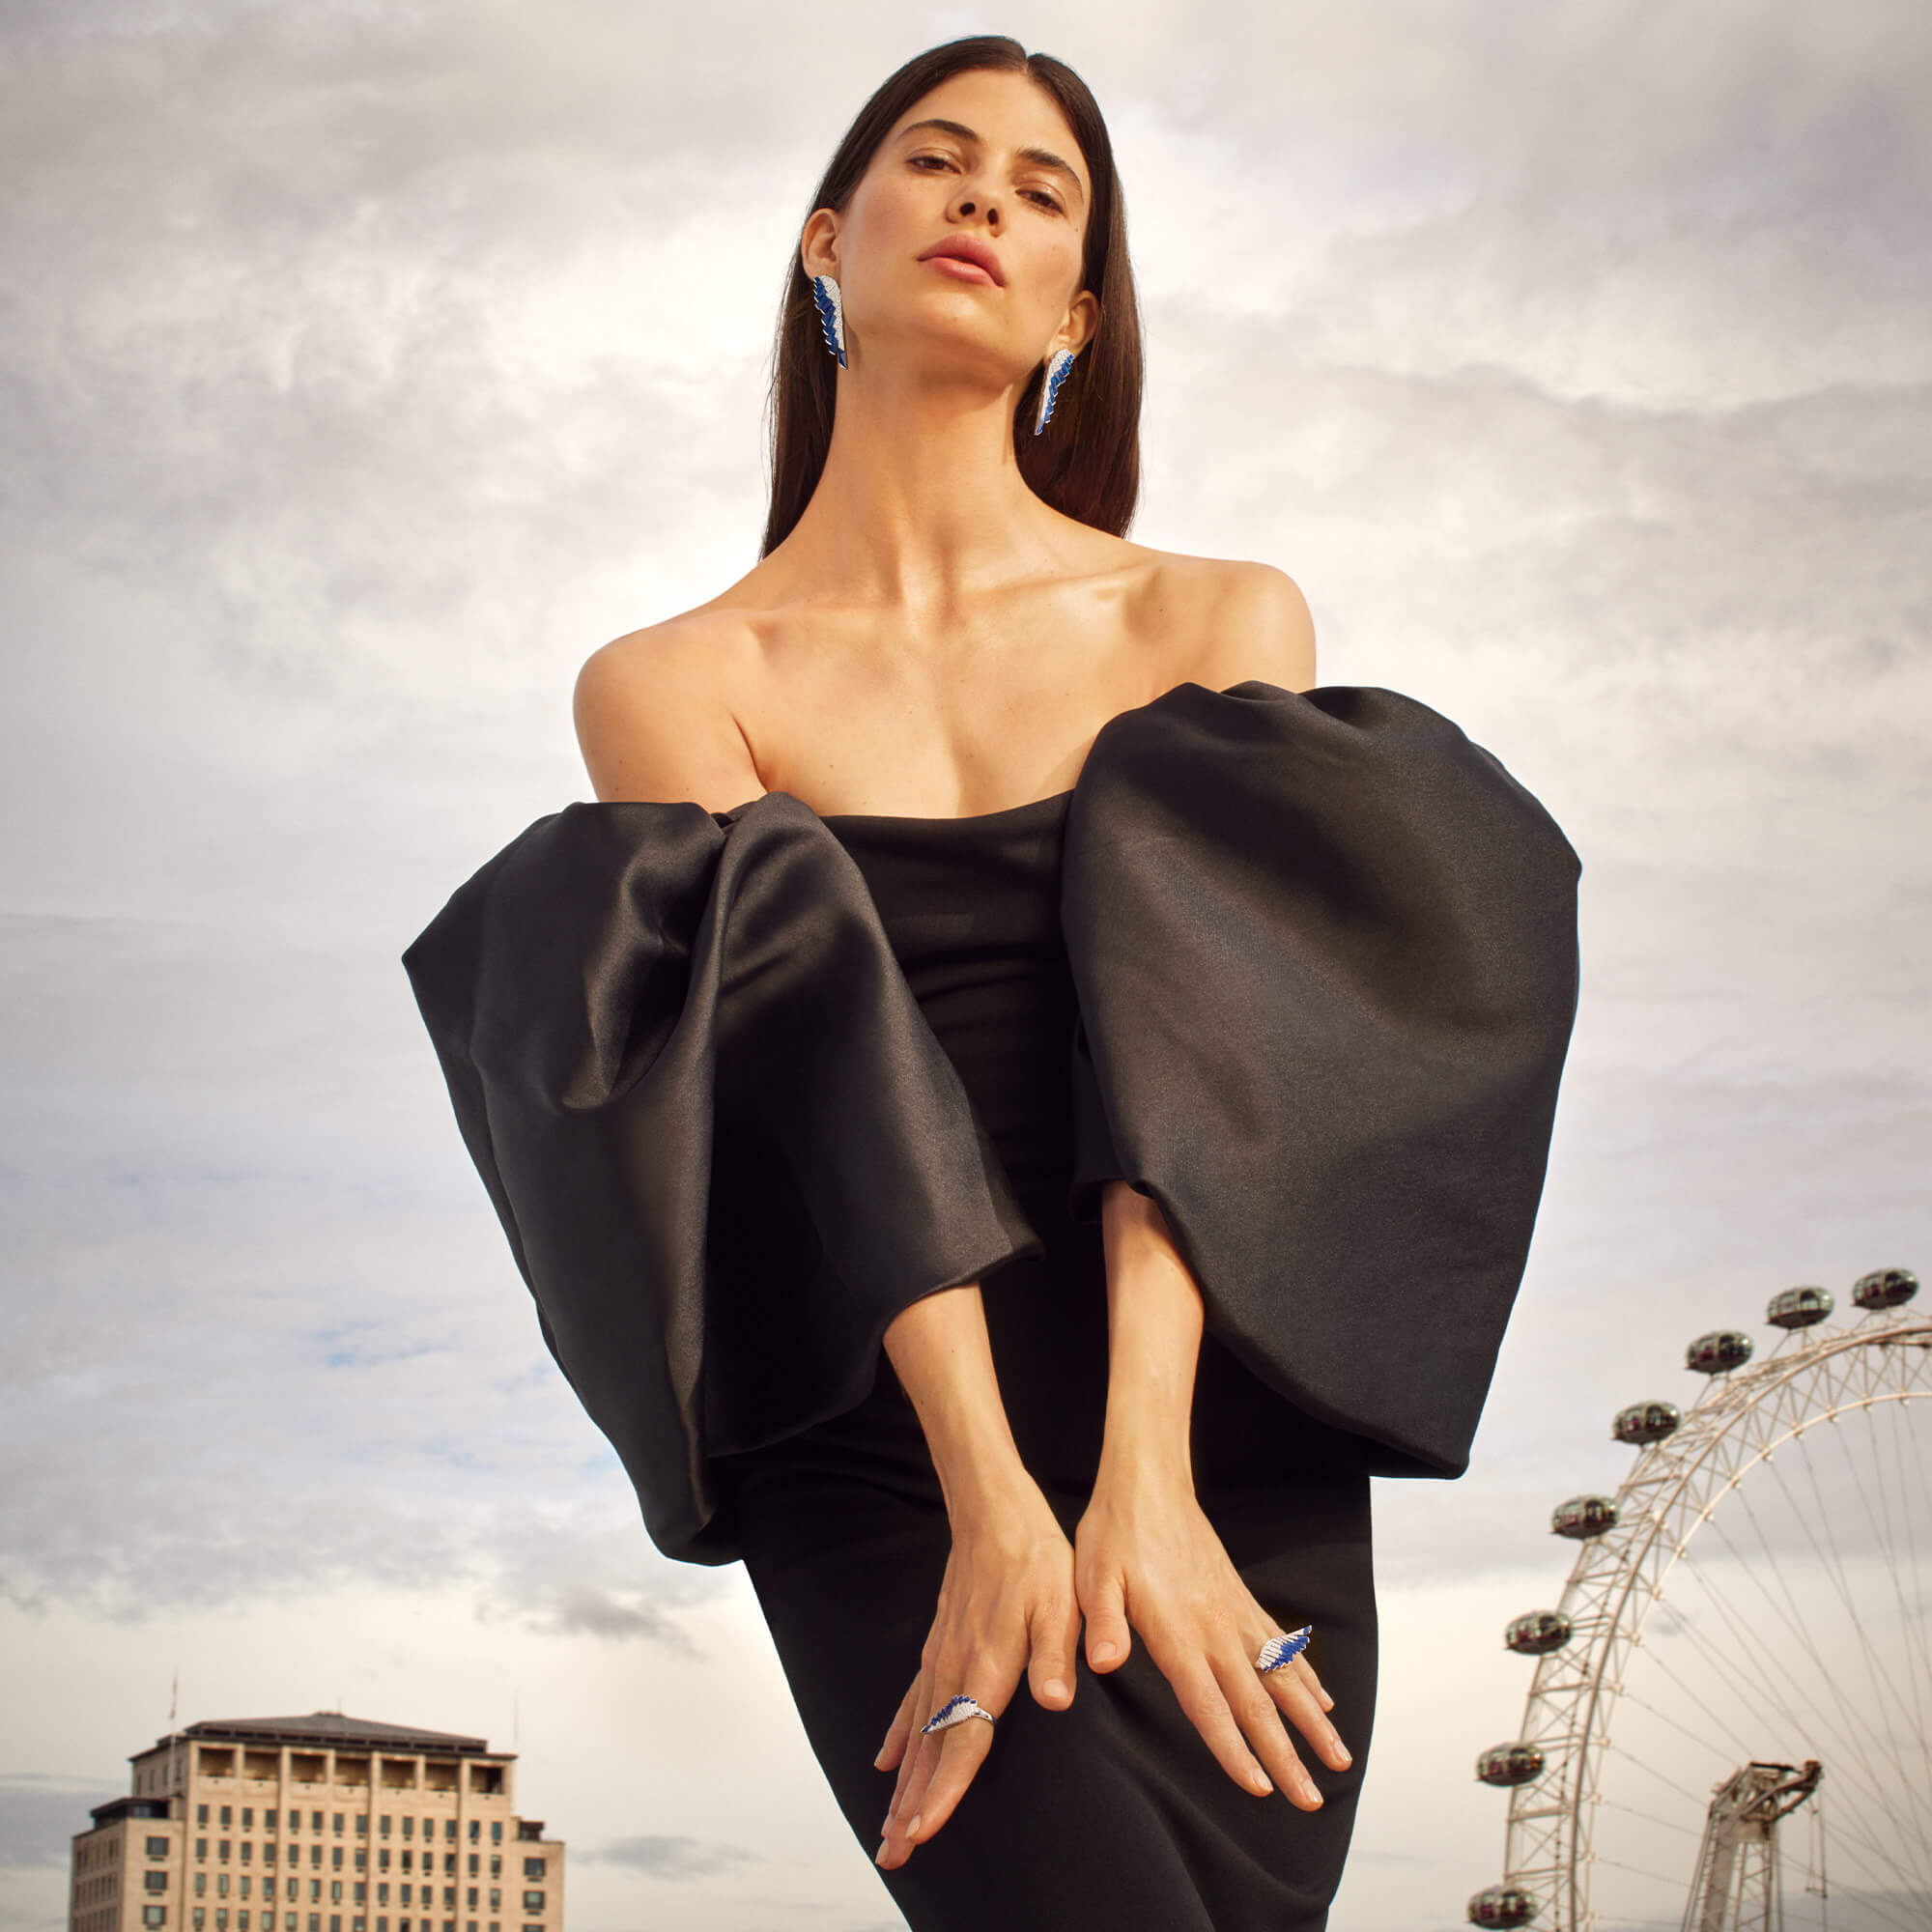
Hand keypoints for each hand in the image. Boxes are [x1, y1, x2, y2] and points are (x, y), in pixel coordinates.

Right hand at [873, 1477, 1078, 1867]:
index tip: (923, 1832)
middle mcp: (954, 1669)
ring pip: (917, 1734)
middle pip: (930, 1751)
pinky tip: (887, 1761)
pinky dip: (899, 1737)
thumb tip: (1055, 1701)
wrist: (993, 1511)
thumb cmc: (1037, 1558)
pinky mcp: (939, 1646)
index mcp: (986, 1665)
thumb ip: (1054, 1653)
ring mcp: (941, 1658)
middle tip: (892, 1855)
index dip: (944, 1791)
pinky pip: (912, 1702)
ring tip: (887, 1829)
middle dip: (912, 1807)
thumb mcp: (1061, 1601)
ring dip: (903, 1784)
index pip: (962, 1741)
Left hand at [1073, 1467, 1351, 1808]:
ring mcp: (1233, 1613)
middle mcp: (1215, 1628)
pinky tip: (1323, 1699)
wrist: (1149, 1481)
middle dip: (1287, 1756)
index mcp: (1178, 1632)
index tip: (1262, 1789)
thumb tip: (1102, 1663)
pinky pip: (1280, 1645)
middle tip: (1312, 1801)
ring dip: (1311, 1721)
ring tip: (1339, 1760)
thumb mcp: (1091, 1577)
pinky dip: (1305, 1675)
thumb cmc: (1113, 1533)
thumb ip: (1101, 1622)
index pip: (1209, 1704)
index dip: (1234, 1749)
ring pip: (1282, 1677)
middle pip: (1257, 1703)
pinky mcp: (1239, 1598)